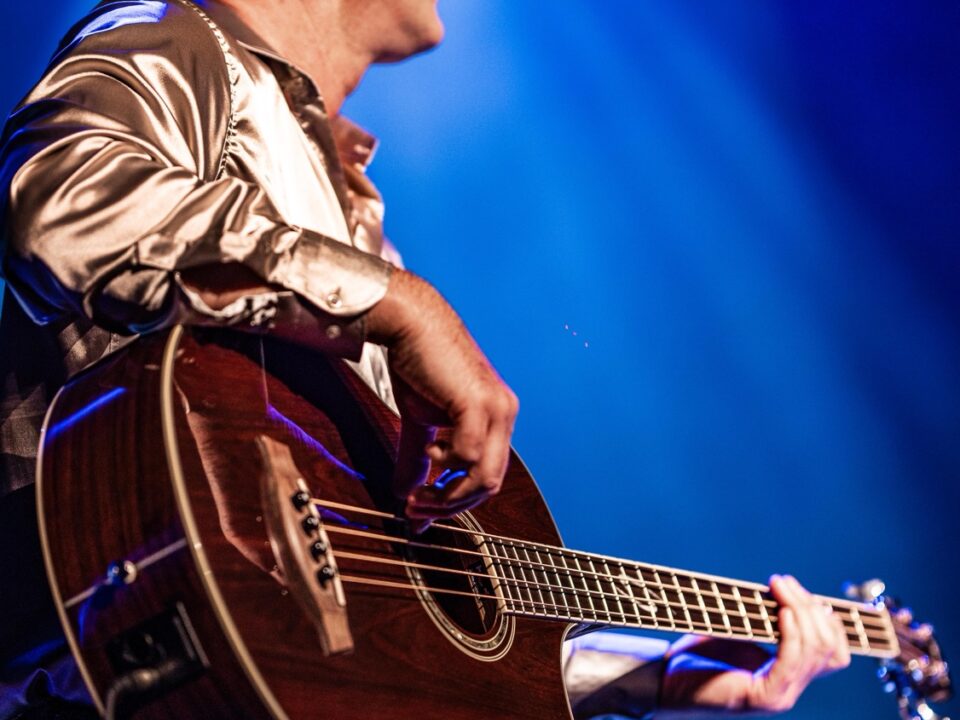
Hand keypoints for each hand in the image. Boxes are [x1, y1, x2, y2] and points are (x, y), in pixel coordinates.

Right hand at [366, 269, 517, 527]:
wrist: (411, 322)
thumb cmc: (417, 364)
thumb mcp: (419, 422)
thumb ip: (417, 461)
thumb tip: (405, 497)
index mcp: (498, 418)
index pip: (488, 475)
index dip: (456, 501)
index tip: (422, 514)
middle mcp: (505, 414)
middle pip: (490, 484)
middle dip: (451, 505)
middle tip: (416, 510)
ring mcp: (496, 409)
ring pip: (483, 476)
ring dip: (446, 494)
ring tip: (416, 492)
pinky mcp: (478, 403)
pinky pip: (468, 455)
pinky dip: (445, 462)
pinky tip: (428, 448)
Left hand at [658, 575, 850, 715]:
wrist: (662, 685)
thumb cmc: (693, 658)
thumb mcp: (734, 633)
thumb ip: (760, 620)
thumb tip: (782, 590)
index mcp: (787, 675)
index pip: (833, 652)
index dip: (823, 617)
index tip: (797, 589)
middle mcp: (790, 689)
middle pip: (830, 649)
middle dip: (812, 609)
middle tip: (785, 583)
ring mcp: (780, 696)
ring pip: (815, 653)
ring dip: (801, 613)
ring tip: (780, 588)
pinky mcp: (763, 698)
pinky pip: (791, 664)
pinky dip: (792, 635)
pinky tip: (781, 613)